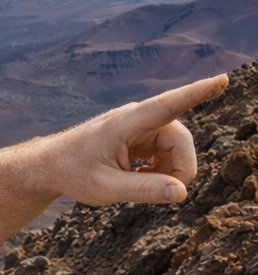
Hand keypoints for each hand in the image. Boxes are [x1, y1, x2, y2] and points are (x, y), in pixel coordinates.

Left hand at [38, 74, 228, 205]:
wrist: (51, 166)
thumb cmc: (73, 174)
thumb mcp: (104, 189)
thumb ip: (142, 191)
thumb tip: (181, 193)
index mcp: (125, 123)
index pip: (168, 105)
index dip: (197, 94)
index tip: (222, 80)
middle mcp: (137, 118)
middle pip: (181, 142)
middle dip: (178, 170)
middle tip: (161, 194)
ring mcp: (141, 126)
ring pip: (177, 149)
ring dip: (167, 171)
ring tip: (137, 183)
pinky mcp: (142, 135)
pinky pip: (167, 152)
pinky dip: (159, 170)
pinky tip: (137, 178)